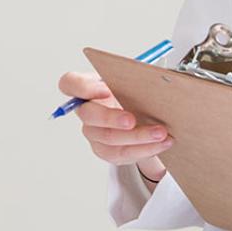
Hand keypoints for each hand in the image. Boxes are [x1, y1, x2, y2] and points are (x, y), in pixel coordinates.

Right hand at [58, 71, 172, 180]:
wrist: (140, 114)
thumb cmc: (131, 93)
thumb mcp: (129, 79)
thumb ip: (131, 77)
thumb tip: (150, 78)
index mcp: (87, 88)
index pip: (70, 84)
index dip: (84, 87)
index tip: (105, 89)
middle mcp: (86, 111)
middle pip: (89, 115)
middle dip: (111, 118)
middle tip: (132, 119)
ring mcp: (94, 132)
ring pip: (109, 138)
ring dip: (137, 137)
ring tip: (160, 133)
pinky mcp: (106, 150)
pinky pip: (122, 153)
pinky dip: (144, 149)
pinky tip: (161, 143)